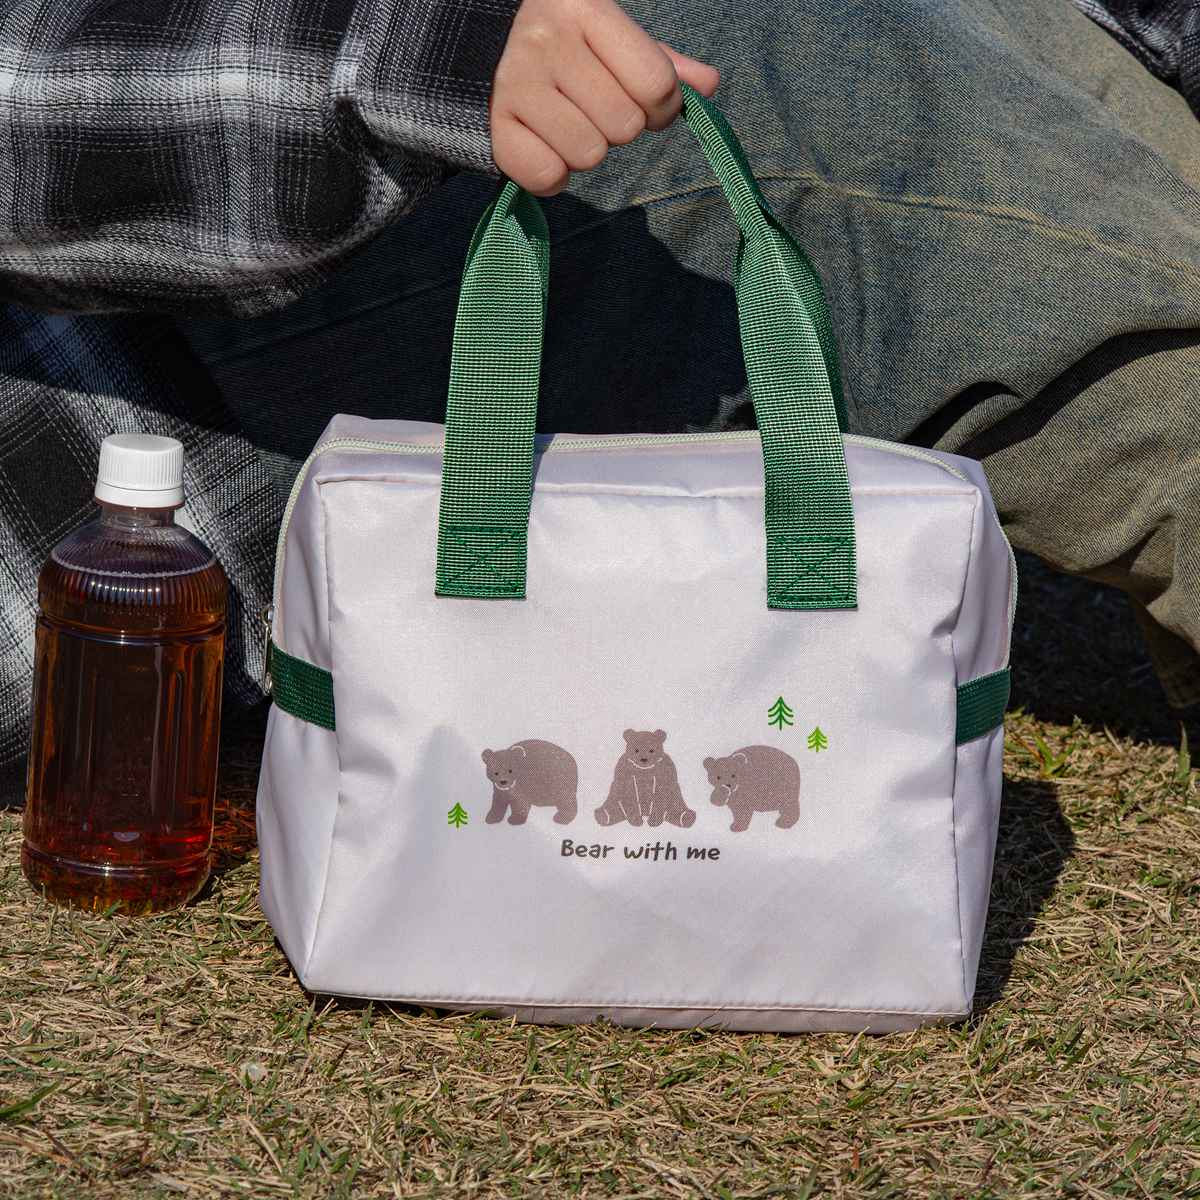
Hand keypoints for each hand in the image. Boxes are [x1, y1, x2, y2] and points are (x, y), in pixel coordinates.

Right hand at [490, 0, 719, 195]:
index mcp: (584, 9)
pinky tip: (541, 147)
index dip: (663, 107)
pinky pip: (547, 176)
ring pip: (588, 154)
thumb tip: (709, 84)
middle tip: (590, 111)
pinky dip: (550, 176)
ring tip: (561, 124)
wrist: (461, 42)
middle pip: (624, 125)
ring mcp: (514, 83)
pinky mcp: (491, 125)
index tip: (647, 105)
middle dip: (616, 128)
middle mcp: (547, 41)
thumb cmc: (553, 40)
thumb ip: (657, 61)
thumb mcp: (605, 34)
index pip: (656, 82)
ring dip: (583, 151)